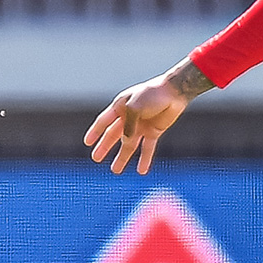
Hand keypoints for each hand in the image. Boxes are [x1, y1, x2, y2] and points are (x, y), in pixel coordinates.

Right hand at [84, 60, 208, 173]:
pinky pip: (147, 147)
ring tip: (115, 170)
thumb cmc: (153, 94)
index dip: (95, 132)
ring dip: (123, 157)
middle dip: (105, 147)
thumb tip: (126, 142)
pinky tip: (141, 170)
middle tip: (95, 158)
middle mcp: (129, 117)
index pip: (103, 121)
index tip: (87, 143)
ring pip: (129, 145)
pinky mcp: (154, 131)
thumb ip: (129, 124)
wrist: (175, 92)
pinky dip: (145, 159)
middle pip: (113, 135)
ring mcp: (141, 125)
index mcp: (120, 106)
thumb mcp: (136, 106)